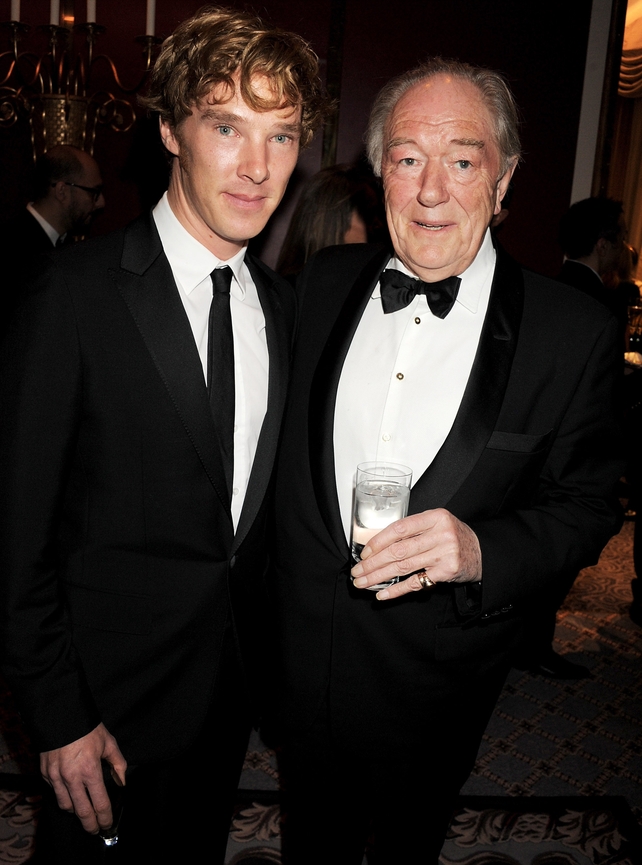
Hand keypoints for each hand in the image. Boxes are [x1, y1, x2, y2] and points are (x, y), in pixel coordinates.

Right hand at [40, 723, 126, 833]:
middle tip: (94, 829)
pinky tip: (70, 792)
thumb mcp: (109, 743)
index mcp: (90, 770)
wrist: (61, 715)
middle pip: (81, 812)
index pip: (100, 803)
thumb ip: (117, 764)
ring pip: (65, 805)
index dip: (105, 817)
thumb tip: (121, 782)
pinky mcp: (46, 774)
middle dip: (90, 824)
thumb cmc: (87, 728)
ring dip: (75, 811)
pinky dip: (63, 795)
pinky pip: (55, 792)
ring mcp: (56, 777)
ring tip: (83, 810)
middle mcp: (72, 778)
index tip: (107, 823)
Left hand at [351, 508, 481, 599]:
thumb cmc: (454, 537)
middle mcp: (441, 534)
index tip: (364, 552)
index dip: (378, 541)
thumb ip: (413, 530)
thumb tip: (376, 543)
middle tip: (357, 571)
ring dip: (379, 576)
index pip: (399, 528)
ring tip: (363, 582)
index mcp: (435, 517)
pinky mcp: (447, 572)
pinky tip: (382, 593)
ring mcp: (445, 554)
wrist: (482, 552)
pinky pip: (416, 582)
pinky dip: (396, 590)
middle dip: (373, 563)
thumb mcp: (436, 524)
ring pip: (403, 566)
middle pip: (398, 550)